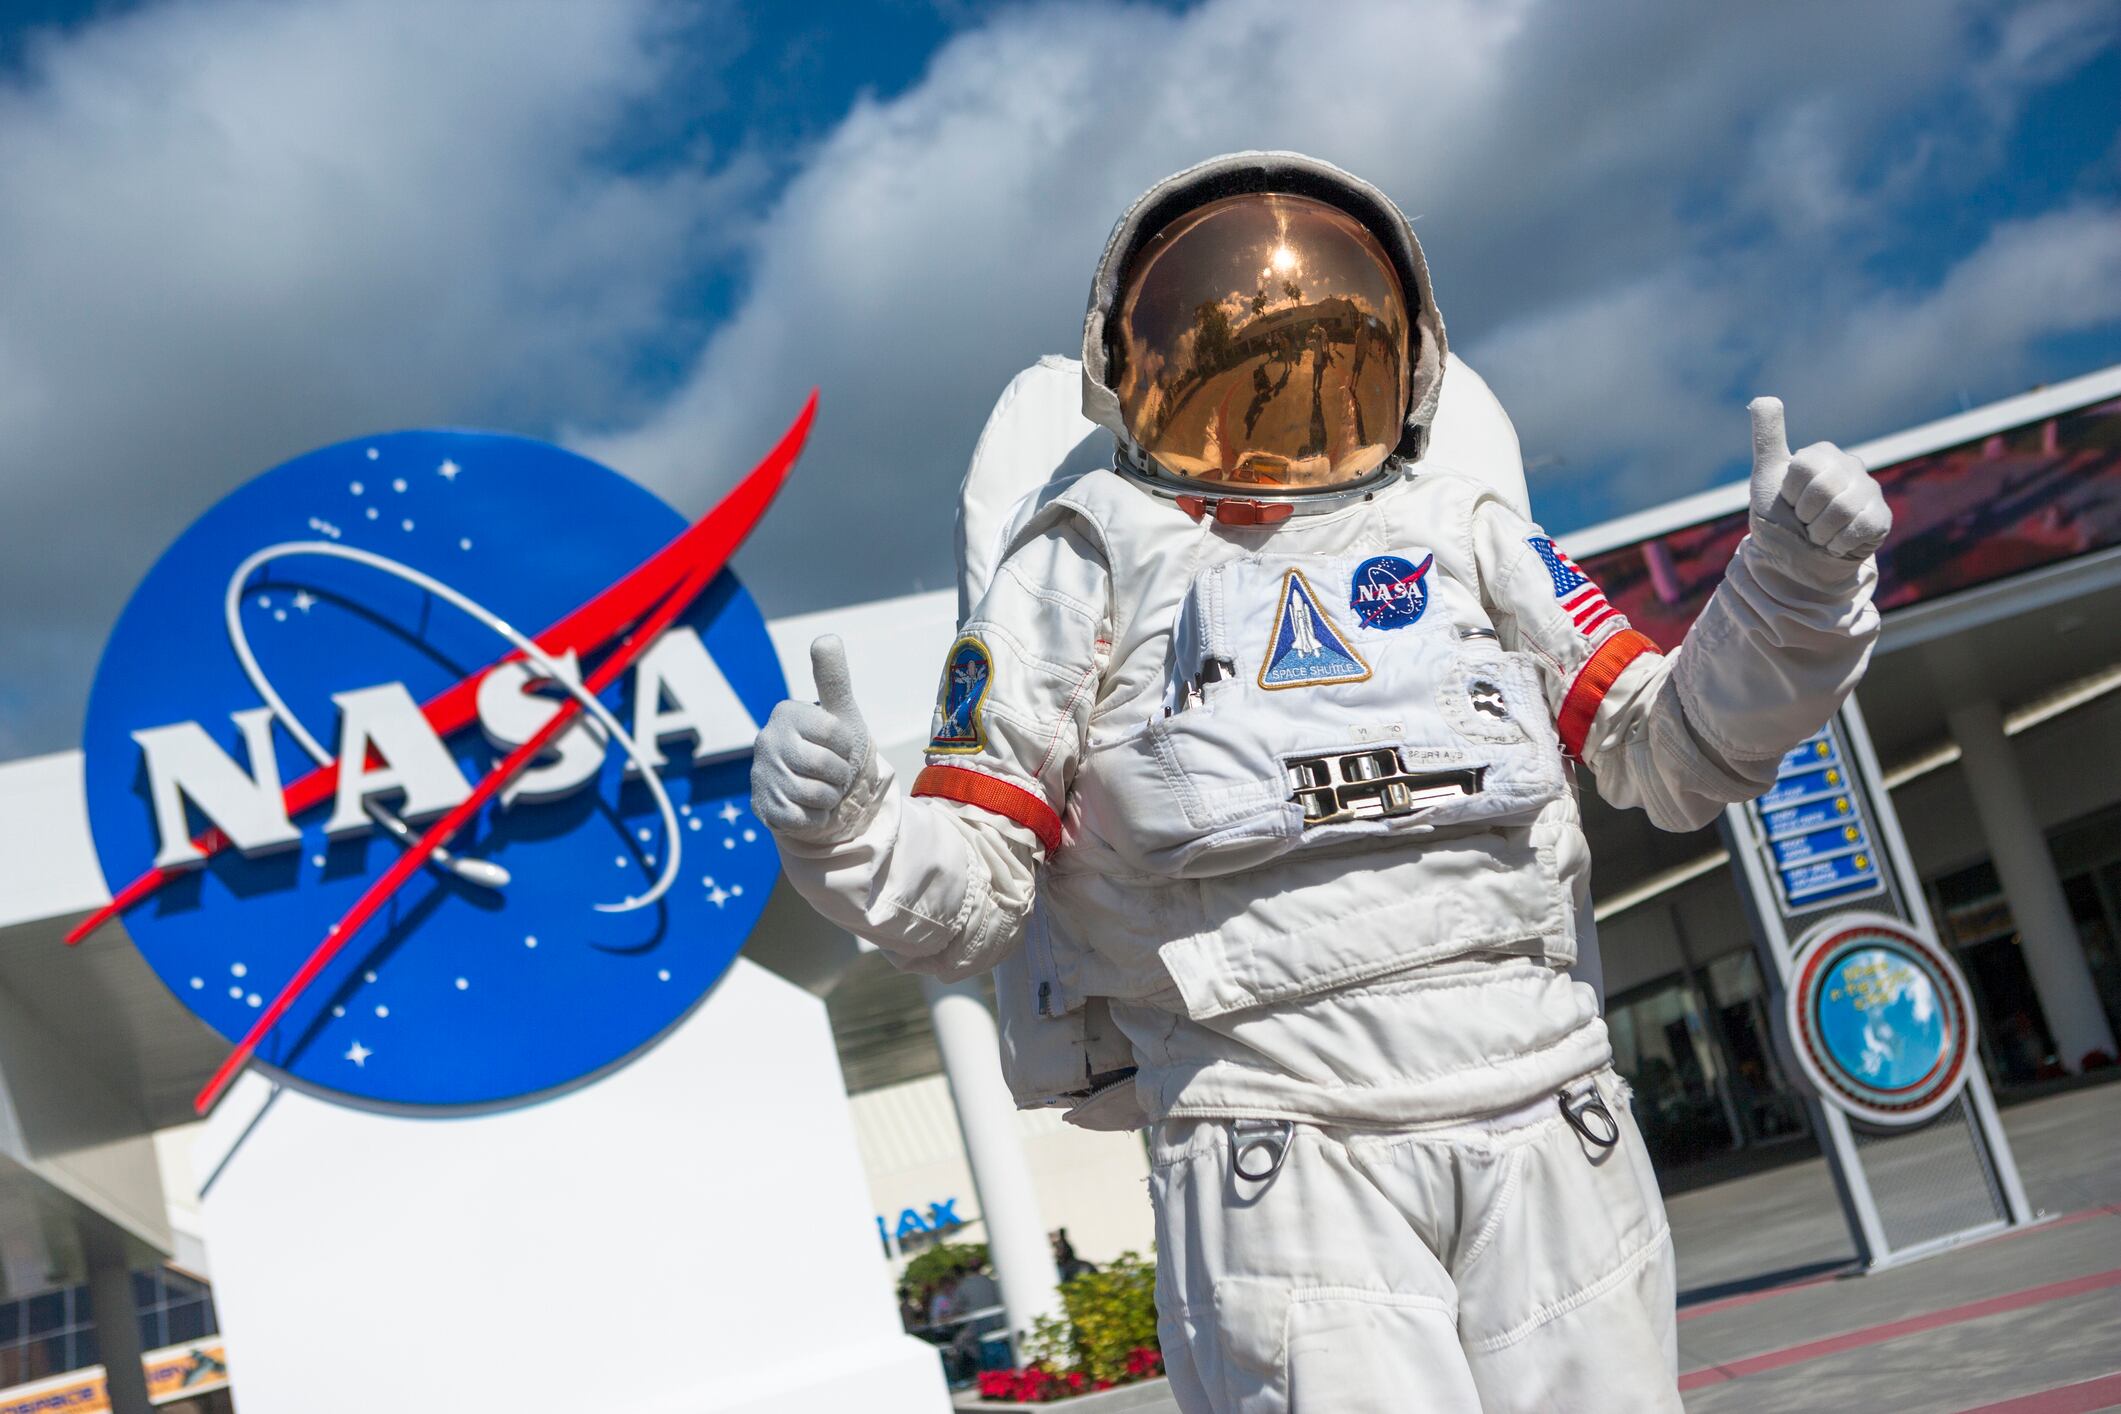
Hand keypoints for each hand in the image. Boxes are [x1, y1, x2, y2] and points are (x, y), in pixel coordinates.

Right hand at [751, 635, 871, 838]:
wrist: (818, 792)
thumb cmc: (832, 748)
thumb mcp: (840, 712)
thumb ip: (833, 677)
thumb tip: (827, 638)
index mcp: (786, 713)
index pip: (836, 734)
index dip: (848, 746)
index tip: (840, 747)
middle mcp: (767, 741)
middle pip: (828, 767)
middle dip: (841, 775)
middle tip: (832, 772)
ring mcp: (761, 775)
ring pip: (818, 795)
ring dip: (831, 797)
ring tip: (823, 789)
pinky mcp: (762, 808)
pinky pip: (806, 819)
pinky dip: (818, 817)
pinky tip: (810, 807)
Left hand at [1748, 397, 1890, 558]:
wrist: (1795, 561)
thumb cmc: (1781, 517)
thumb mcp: (1767, 478)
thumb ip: (1767, 438)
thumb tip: (1764, 398)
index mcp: (1822, 455)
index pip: (1802, 468)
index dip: (1790, 493)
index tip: (1790, 500)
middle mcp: (1850, 467)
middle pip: (1823, 489)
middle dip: (1805, 514)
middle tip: (1805, 520)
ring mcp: (1869, 491)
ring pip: (1842, 510)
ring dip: (1820, 532)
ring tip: (1819, 533)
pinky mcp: (1881, 517)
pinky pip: (1861, 527)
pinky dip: (1838, 543)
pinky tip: (1836, 542)